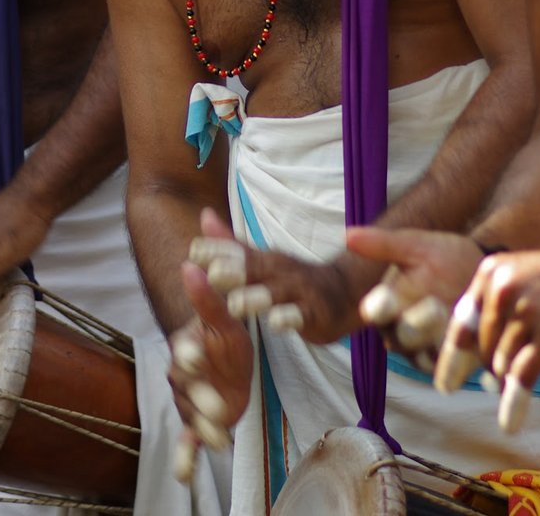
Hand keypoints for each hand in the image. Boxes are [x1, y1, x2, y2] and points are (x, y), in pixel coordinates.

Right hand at [167, 259, 252, 464]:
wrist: (228, 366)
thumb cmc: (225, 339)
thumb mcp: (224, 320)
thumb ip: (208, 297)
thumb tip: (190, 263)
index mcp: (187, 347)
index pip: (185, 351)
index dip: (190, 355)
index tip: (196, 357)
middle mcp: (182, 376)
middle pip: (189, 389)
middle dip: (202, 399)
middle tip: (218, 408)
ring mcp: (188, 402)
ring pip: (192, 416)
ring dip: (204, 428)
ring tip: (219, 440)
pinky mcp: (196, 423)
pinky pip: (186, 442)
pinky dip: (185, 458)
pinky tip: (183, 476)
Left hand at [189, 207, 378, 345]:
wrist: (345, 290)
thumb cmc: (293, 277)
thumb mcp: (262, 259)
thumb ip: (231, 243)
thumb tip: (204, 215)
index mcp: (263, 259)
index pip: (237, 252)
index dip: (217, 252)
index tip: (194, 251)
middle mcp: (279, 271)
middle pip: (255, 269)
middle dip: (234, 271)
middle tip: (212, 274)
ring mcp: (298, 291)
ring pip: (275, 294)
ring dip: (256, 298)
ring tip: (236, 304)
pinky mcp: (315, 313)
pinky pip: (301, 316)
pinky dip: (289, 318)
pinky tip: (275, 323)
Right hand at [344, 226, 484, 370]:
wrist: (484, 273)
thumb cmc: (444, 257)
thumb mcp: (417, 246)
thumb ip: (384, 245)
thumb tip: (348, 235)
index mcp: (386, 305)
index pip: (375, 312)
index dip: (381, 308)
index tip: (389, 298)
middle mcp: (399, 332)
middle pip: (400, 338)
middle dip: (417, 323)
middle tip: (436, 304)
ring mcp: (425, 352)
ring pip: (424, 358)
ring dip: (440, 340)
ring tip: (460, 319)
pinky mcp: (452, 364)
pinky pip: (451, 369)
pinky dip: (462, 356)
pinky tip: (474, 336)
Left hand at [443, 236, 539, 392]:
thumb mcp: (527, 280)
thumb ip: (501, 311)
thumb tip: (481, 361)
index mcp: (491, 273)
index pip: (462, 323)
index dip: (452, 359)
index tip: (445, 386)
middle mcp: (502, 288)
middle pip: (482, 348)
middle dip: (492, 368)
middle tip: (502, 382)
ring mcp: (527, 309)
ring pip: (501, 363)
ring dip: (510, 379)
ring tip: (526, 376)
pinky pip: (522, 375)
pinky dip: (514, 401)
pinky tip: (510, 422)